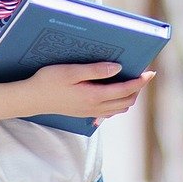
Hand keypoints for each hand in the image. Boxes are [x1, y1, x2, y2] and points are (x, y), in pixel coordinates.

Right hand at [19, 62, 155, 124]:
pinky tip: (114, 94)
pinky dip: (117, 103)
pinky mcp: (84, 113)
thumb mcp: (71, 71)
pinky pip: (109, 112)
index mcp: (94, 96)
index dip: (140, 82)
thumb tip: (118, 68)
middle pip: (126, 101)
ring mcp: (90, 112)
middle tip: (143, 75)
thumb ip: (95, 70)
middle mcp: (95, 107)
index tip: (150, 73)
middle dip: (137, 89)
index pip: (125, 90)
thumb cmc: (49, 81)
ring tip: (131, 82)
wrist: (32, 99)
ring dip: (129, 96)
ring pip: (119, 108)